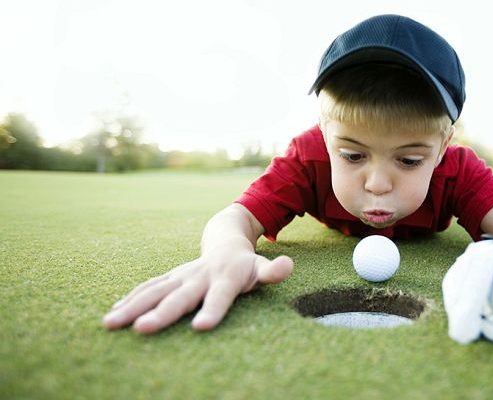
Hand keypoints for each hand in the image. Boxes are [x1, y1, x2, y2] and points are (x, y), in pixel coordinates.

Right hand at [102, 248, 292, 333]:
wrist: (225, 239)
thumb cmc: (245, 264)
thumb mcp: (262, 267)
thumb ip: (273, 271)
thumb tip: (287, 266)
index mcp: (225, 277)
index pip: (220, 296)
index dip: (212, 310)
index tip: (201, 327)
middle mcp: (199, 276)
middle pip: (180, 296)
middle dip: (161, 313)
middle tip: (143, 329)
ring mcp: (181, 275)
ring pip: (155, 291)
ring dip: (133, 306)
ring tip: (111, 323)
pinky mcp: (169, 277)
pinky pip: (147, 288)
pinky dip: (129, 300)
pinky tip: (112, 315)